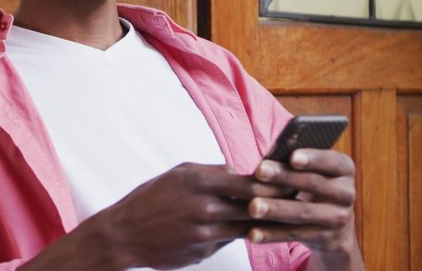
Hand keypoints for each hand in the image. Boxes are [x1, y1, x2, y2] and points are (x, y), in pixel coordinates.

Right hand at [87, 163, 282, 269]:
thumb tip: (240, 171)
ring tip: (282, 216)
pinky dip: (238, 234)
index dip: (273, 182)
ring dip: (264, 222)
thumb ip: (212, 171)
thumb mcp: (179, 173)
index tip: (289, 179)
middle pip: (254, 206)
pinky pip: (228, 241)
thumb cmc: (151, 198)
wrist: (124, 234)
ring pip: (246, 227)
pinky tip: (249, 230)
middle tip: (297, 198)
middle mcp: (205, 208)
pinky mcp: (203, 251)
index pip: (250, 182)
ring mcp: (205, 233)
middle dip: (277, 202)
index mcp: (200, 182)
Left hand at [247, 149, 362, 267]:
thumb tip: (270, 155)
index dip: (313, 159)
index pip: (331, 161)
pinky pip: (296, 235)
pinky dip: (273, 234)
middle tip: (259, 171)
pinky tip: (254, 232)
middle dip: (284, 177)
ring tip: (253, 206)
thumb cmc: (315, 186)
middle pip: (313, 183)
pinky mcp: (326, 239)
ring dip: (276, 209)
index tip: (292, 157)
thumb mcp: (315, 171)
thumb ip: (297, 161)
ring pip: (303, 212)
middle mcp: (347, 193)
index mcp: (345, 169)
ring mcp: (338, 218)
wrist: (335, 226)